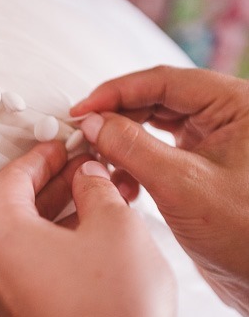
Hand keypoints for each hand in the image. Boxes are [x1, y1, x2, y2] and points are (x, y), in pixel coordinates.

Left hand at [0, 141, 174, 316]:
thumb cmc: (111, 308)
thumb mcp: (115, 227)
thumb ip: (96, 189)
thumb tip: (88, 177)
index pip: (12, 177)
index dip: (43, 156)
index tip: (65, 146)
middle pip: (17, 207)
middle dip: (57, 185)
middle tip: (89, 169)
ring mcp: (0, 298)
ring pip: (28, 239)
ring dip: (63, 216)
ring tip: (103, 201)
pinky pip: (33, 268)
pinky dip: (58, 246)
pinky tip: (93, 239)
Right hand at [72, 66, 248, 316]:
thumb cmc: (247, 234)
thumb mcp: (183, 186)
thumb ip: (133, 148)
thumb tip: (94, 122)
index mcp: (235, 105)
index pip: (164, 82)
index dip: (116, 92)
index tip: (82, 109)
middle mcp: (225, 118)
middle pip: (155, 101)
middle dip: (116, 120)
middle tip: (84, 135)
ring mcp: (213, 143)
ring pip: (154, 129)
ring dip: (123, 146)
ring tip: (101, 165)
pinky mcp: (200, 169)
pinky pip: (158, 155)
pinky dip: (135, 167)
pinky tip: (123, 187)